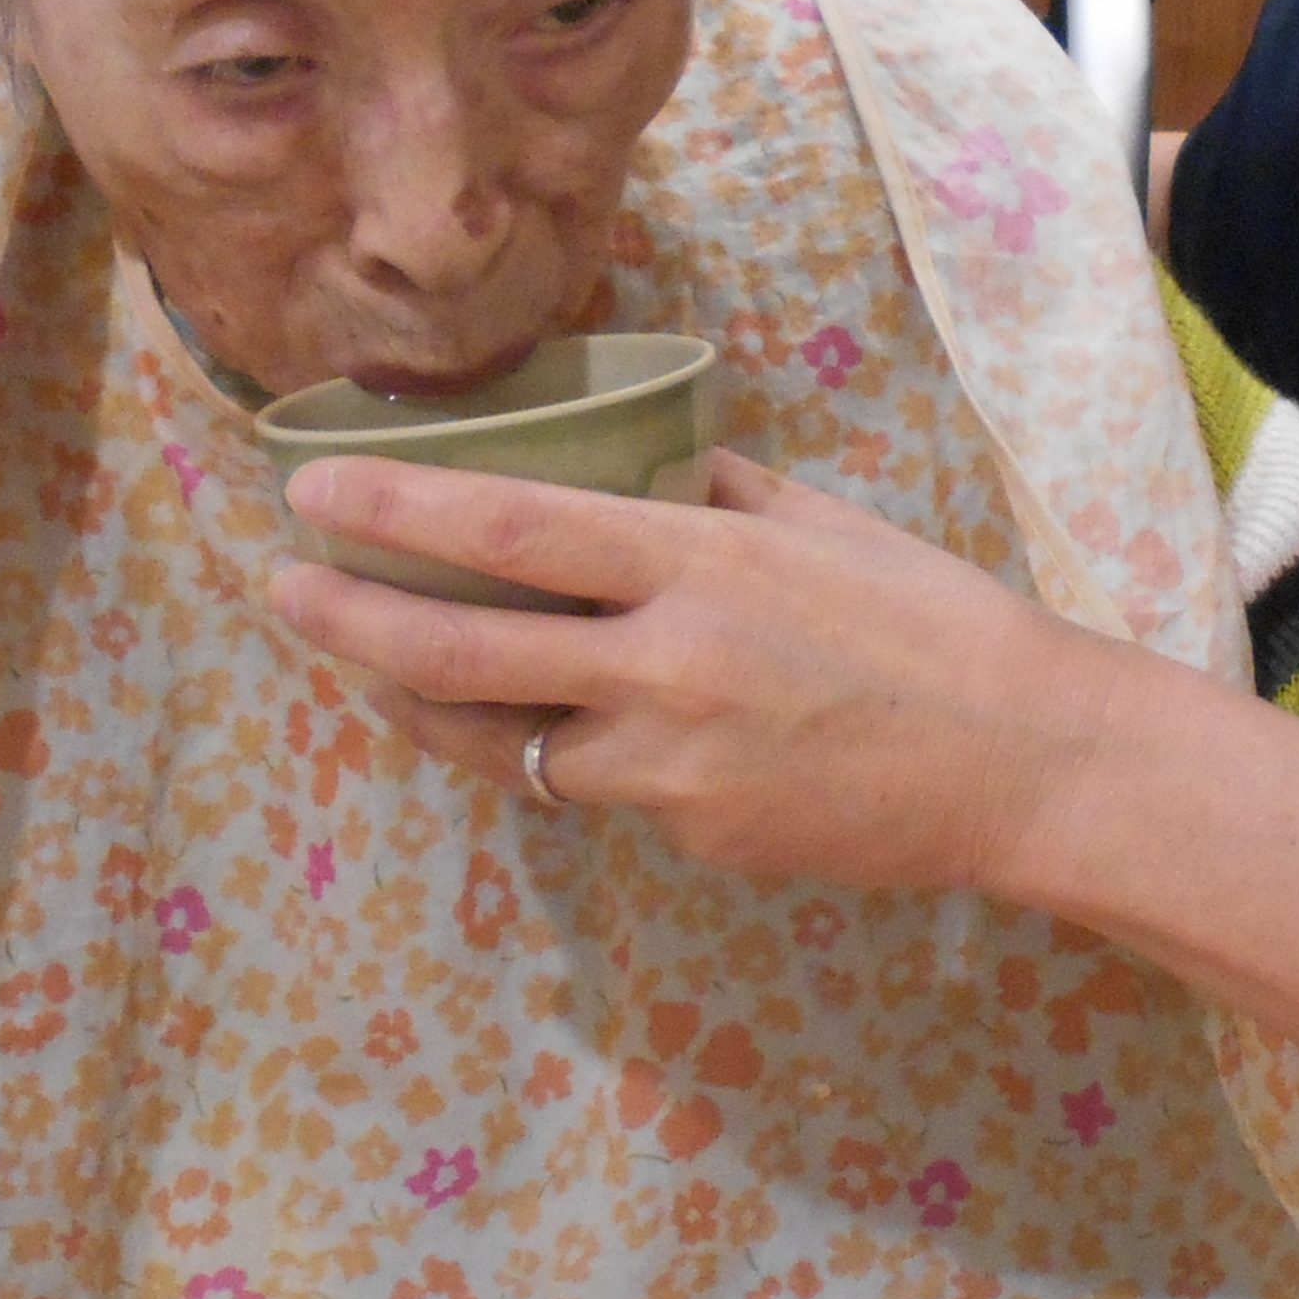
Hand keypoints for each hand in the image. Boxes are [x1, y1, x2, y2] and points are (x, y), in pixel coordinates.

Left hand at [266, 451, 1159, 891]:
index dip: (396, 511)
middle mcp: (665, 667)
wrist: (1018, 760)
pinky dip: (570, 752)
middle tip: (281, 588)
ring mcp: (670, 766)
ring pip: (504, 741)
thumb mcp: (819, 525)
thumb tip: (631, 465)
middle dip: (352, 621)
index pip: (511, 531)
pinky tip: (575, 724)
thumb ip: (711, 496)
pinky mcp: (689, 834)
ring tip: (373, 666)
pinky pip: (598, 788)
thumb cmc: (929, 620)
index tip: (312, 487)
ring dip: (424, 704)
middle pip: (463, 653)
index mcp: (699, 566)